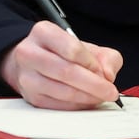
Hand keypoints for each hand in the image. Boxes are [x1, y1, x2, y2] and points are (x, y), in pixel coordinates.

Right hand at [0, 20, 123, 109]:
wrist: (32, 62)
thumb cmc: (60, 52)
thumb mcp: (84, 45)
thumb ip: (105, 56)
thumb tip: (108, 75)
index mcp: (43, 32)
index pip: (71, 49)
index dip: (91, 63)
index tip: (103, 72)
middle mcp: (30, 53)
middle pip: (66, 72)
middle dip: (94, 85)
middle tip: (110, 92)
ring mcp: (27, 77)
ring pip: (62, 91)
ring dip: (87, 97)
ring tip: (100, 97)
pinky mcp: (31, 97)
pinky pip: (58, 106)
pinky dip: (77, 106)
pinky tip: (87, 101)